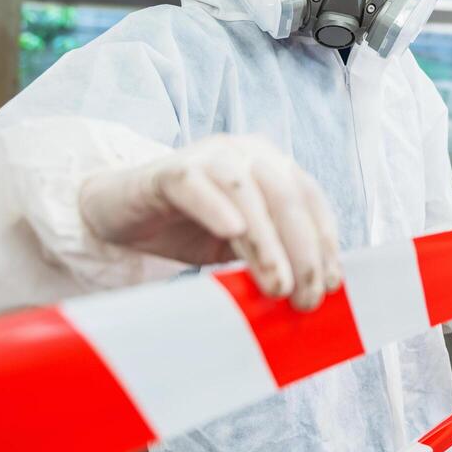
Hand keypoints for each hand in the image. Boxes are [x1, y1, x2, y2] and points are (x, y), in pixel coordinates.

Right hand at [78, 134, 341, 309]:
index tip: (332, 284)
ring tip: (277, 285)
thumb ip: (272, 255)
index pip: (310, 200)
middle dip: (303, 252)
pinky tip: (232, 234)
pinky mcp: (170, 170)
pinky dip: (218, 209)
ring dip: (268, 243)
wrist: (119, 213)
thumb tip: (310, 292)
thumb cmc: (188, 229)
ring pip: (249, 193)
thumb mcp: (239, 246)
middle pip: (287, 198)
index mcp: (272, 166)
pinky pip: (197, 185)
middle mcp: (247, 153)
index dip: (325, 243)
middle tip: (304, 298)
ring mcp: (209, 156)